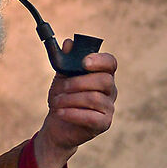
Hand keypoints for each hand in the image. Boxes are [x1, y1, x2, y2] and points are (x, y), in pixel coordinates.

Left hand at [33, 50, 116, 167]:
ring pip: (94, 98)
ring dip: (70, 99)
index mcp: (103, 75)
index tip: (84, 62)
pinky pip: (91, 117)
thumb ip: (66, 61)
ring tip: (56, 102)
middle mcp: (110, 90)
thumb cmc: (63, 98)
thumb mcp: (61, 77)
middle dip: (78, 82)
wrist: (58, 124)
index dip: (99, 60)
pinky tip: (60, 113)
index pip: (111, 62)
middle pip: (104, 80)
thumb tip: (69, 43)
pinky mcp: (103, 123)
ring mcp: (109, 107)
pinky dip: (72, 113)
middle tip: (61, 87)